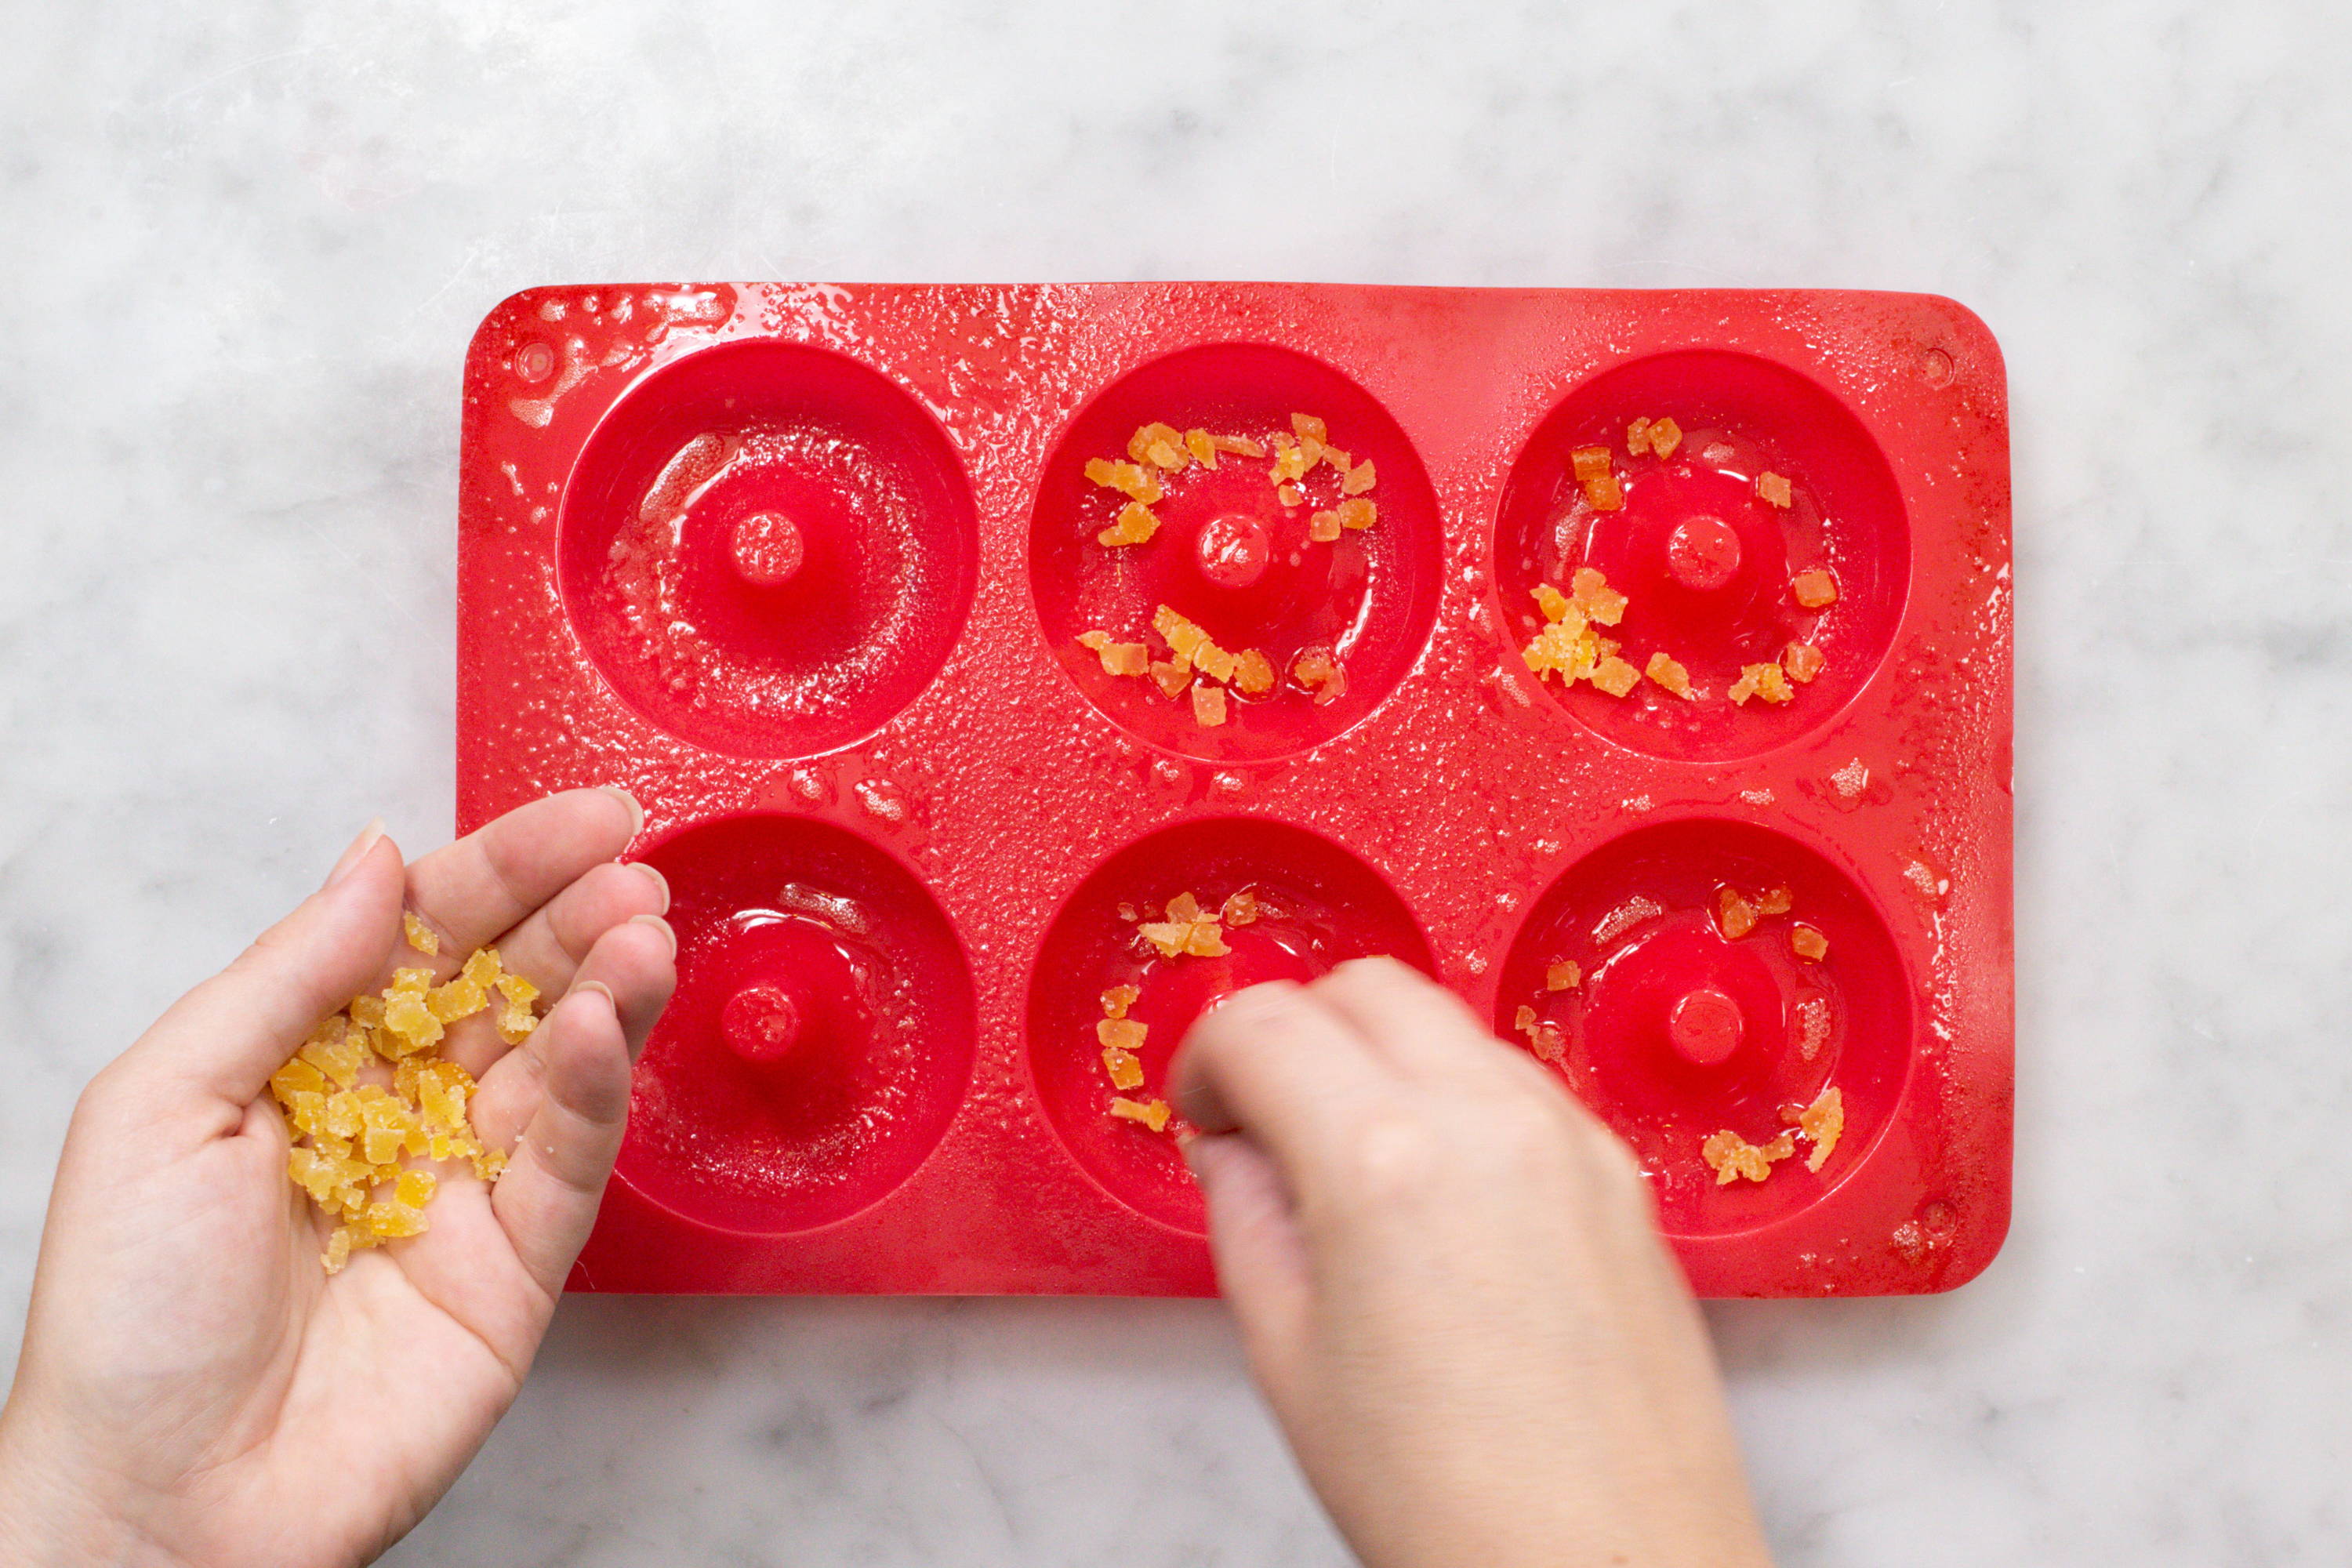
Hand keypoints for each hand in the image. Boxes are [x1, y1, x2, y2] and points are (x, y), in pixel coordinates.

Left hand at [0, 789, 676, 1567]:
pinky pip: (570, 1158)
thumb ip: (289, 975)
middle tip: (634, 859)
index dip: (503, 868)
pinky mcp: (521, 1265)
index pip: (427, 934)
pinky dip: (596, 1085)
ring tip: (643, 925)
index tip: (582, 817)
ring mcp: (466, 1186)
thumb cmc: (127, 1316)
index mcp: (309, 1058)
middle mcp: (398, 1110)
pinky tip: (604, 1024)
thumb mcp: (164, 1101)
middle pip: (511, 983)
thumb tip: (380, 862)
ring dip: (608, 985)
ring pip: (561, 1059)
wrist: (163, 1500)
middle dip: (575, 914)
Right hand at [1171, 958, 1772, 1567]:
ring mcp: (1571, 1141)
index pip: (1264, 1022)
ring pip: (1449, 1023)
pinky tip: (1436, 1195)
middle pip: (1365, 987)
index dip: (1207, 1057)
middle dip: (1296, 1033)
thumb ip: (1246, 1218)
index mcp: (1383, 1160)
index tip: (1204, 1109)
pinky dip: (1459, 1098)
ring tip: (1352, 1169)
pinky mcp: (1623, 1177)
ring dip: (1381, 1059)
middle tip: (1265, 1120)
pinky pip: (1519, 1083)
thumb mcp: (1288, 1359)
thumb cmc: (1458, 1507)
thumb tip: (1235, 1149)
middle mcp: (1489, 1122)